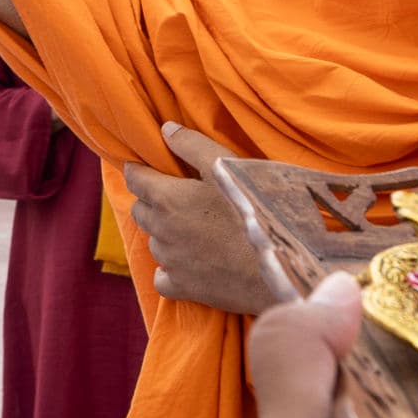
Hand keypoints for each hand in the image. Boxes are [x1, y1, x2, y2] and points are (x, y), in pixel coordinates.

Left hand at [123, 122, 275, 314]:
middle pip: (140, 210)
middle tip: (176, 195)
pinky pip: (163, 277)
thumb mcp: (227, 167)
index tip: (147, 167)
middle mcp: (162, 230)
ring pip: (153, 242)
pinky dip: (170, 269)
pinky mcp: (184, 288)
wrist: (282, 264)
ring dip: (164, 233)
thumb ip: (193, 146)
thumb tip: (165, 130)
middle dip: (150, 200)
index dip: (139, 170)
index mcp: (168, 198)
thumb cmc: (257, 209)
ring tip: (192, 228)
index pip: (135, 179)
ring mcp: (171, 262)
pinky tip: (190, 261)